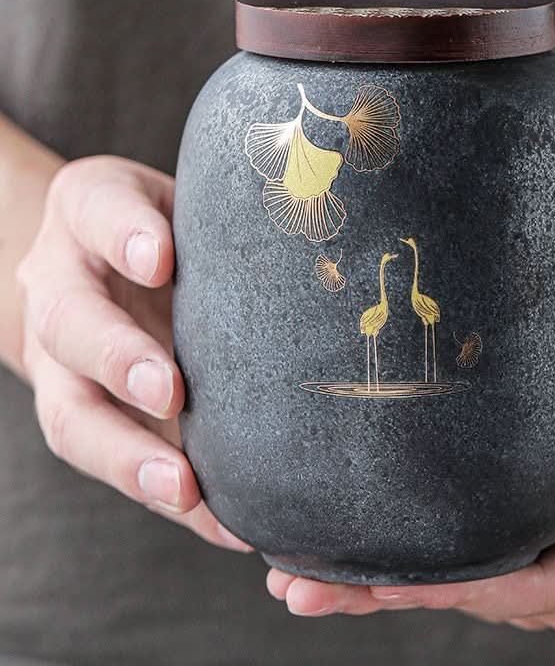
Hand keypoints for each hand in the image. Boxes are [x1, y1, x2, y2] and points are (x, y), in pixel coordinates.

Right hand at [16, 156, 250, 551]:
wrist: (107, 260)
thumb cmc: (170, 227)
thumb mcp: (186, 202)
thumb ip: (223, 219)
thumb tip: (320, 217)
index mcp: (89, 218)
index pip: (96, 212)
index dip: (122, 234)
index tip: (158, 259)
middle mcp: (63, 288)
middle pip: (69, 324)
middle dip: (117, 358)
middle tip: (168, 390)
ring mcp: (66, 361)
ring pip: (72, 413)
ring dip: (126, 455)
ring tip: (182, 488)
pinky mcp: (89, 417)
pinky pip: (118, 464)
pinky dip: (170, 501)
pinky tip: (224, 524)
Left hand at [266, 356, 554, 630]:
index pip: (541, 586)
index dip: (465, 588)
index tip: (389, 582)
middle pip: (485, 595)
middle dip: (394, 596)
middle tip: (302, 591)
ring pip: (470, 581)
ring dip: (388, 583)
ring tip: (301, 582)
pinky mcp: (548, 528)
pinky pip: (479, 552)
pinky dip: (420, 555)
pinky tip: (366, 551)